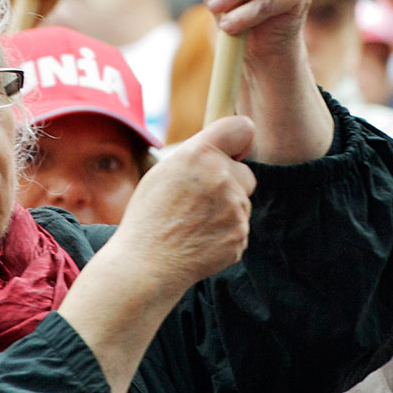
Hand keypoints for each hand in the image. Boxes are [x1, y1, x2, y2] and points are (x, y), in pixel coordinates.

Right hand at [111, 116, 256, 293]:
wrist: (146, 263)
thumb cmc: (150, 216)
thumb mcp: (165, 172)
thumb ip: (198, 156)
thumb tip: (225, 151)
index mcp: (199, 154)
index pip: (242, 128)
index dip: (240, 141)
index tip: (233, 153)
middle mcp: (221, 176)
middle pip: (246, 173)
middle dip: (231, 183)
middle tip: (200, 201)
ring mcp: (234, 208)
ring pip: (243, 203)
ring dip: (226, 211)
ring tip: (193, 224)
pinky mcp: (240, 235)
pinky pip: (240, 228)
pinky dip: (225, 234)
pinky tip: (200, 240)